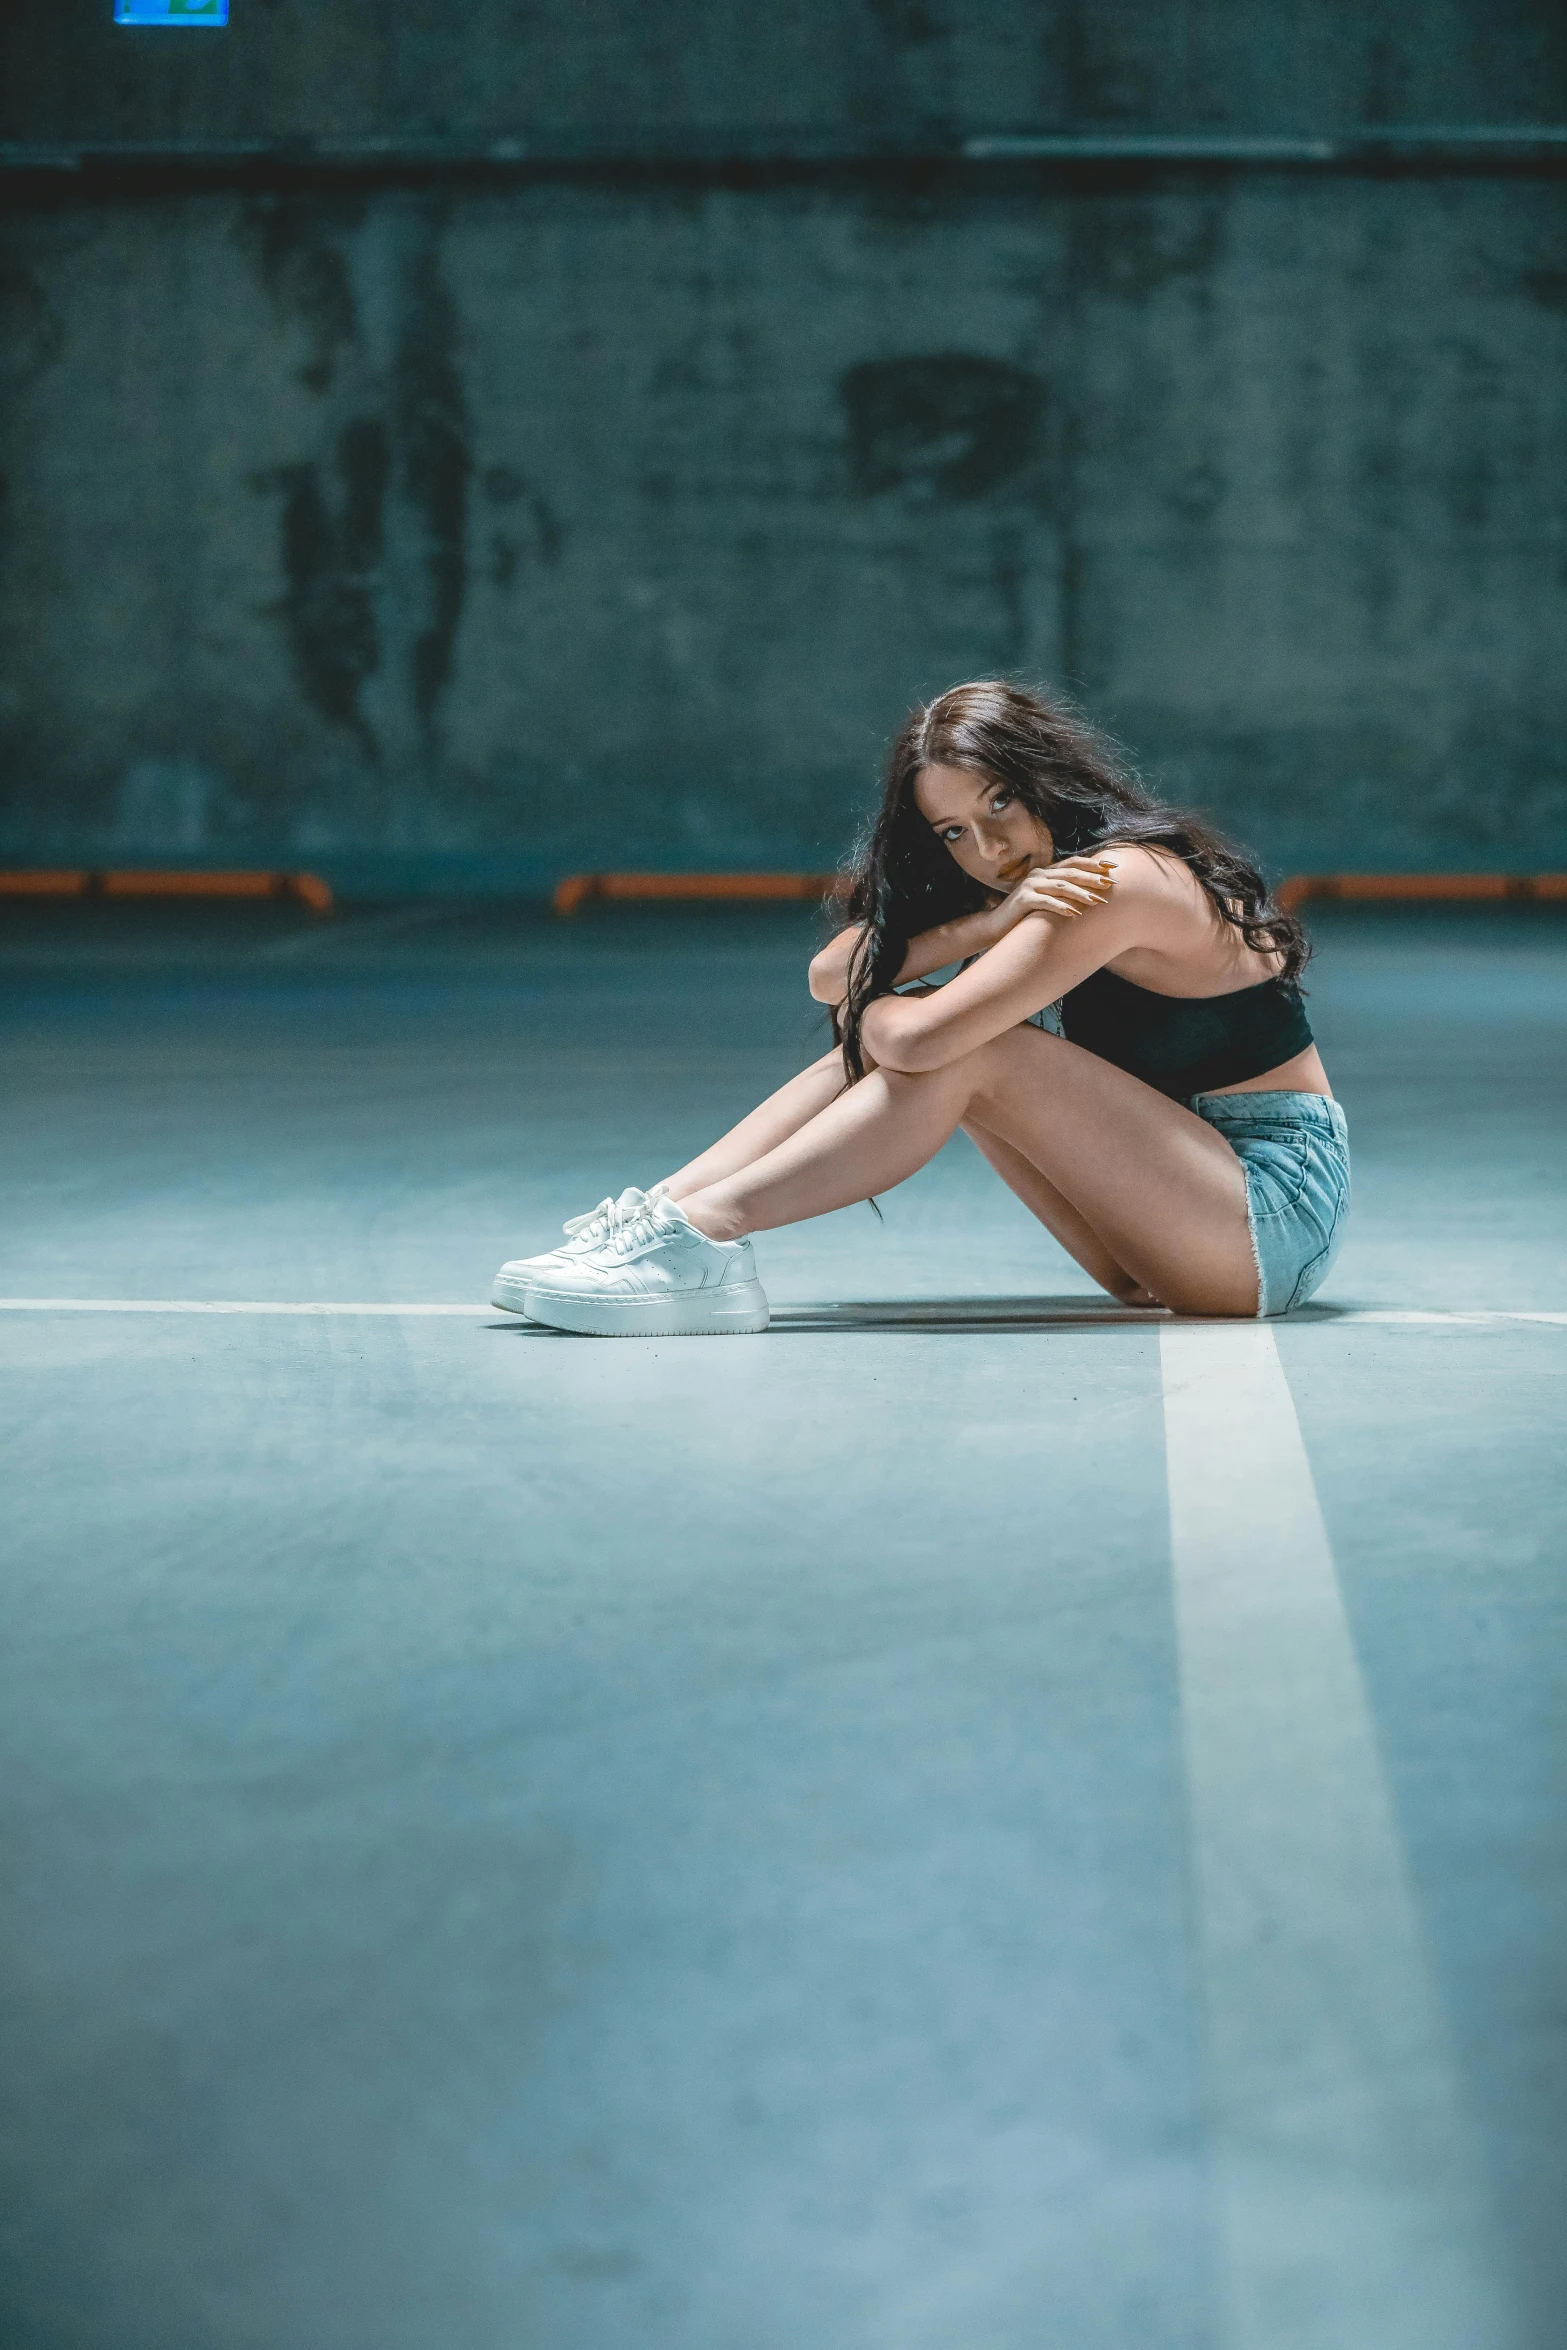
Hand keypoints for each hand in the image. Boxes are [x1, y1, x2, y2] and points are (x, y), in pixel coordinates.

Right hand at [987, 854, 1115, 938]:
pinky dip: (1061, 907)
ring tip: (1097, 901)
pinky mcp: (1023, 900)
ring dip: (1081, 893)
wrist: (996, 926)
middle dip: (1092, 878)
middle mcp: (1038, 875)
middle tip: (1110, 884)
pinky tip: (1074, 913)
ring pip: (1061, 886)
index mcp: (1046, 872)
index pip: (1073, 863)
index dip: (1093, 864)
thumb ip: (1063, 893)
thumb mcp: (1046, 900)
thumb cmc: (1025, 915)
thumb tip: (1092, 893)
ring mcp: (1029, 886)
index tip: (1113, 868)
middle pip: (1070, 873)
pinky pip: (1046, 902)